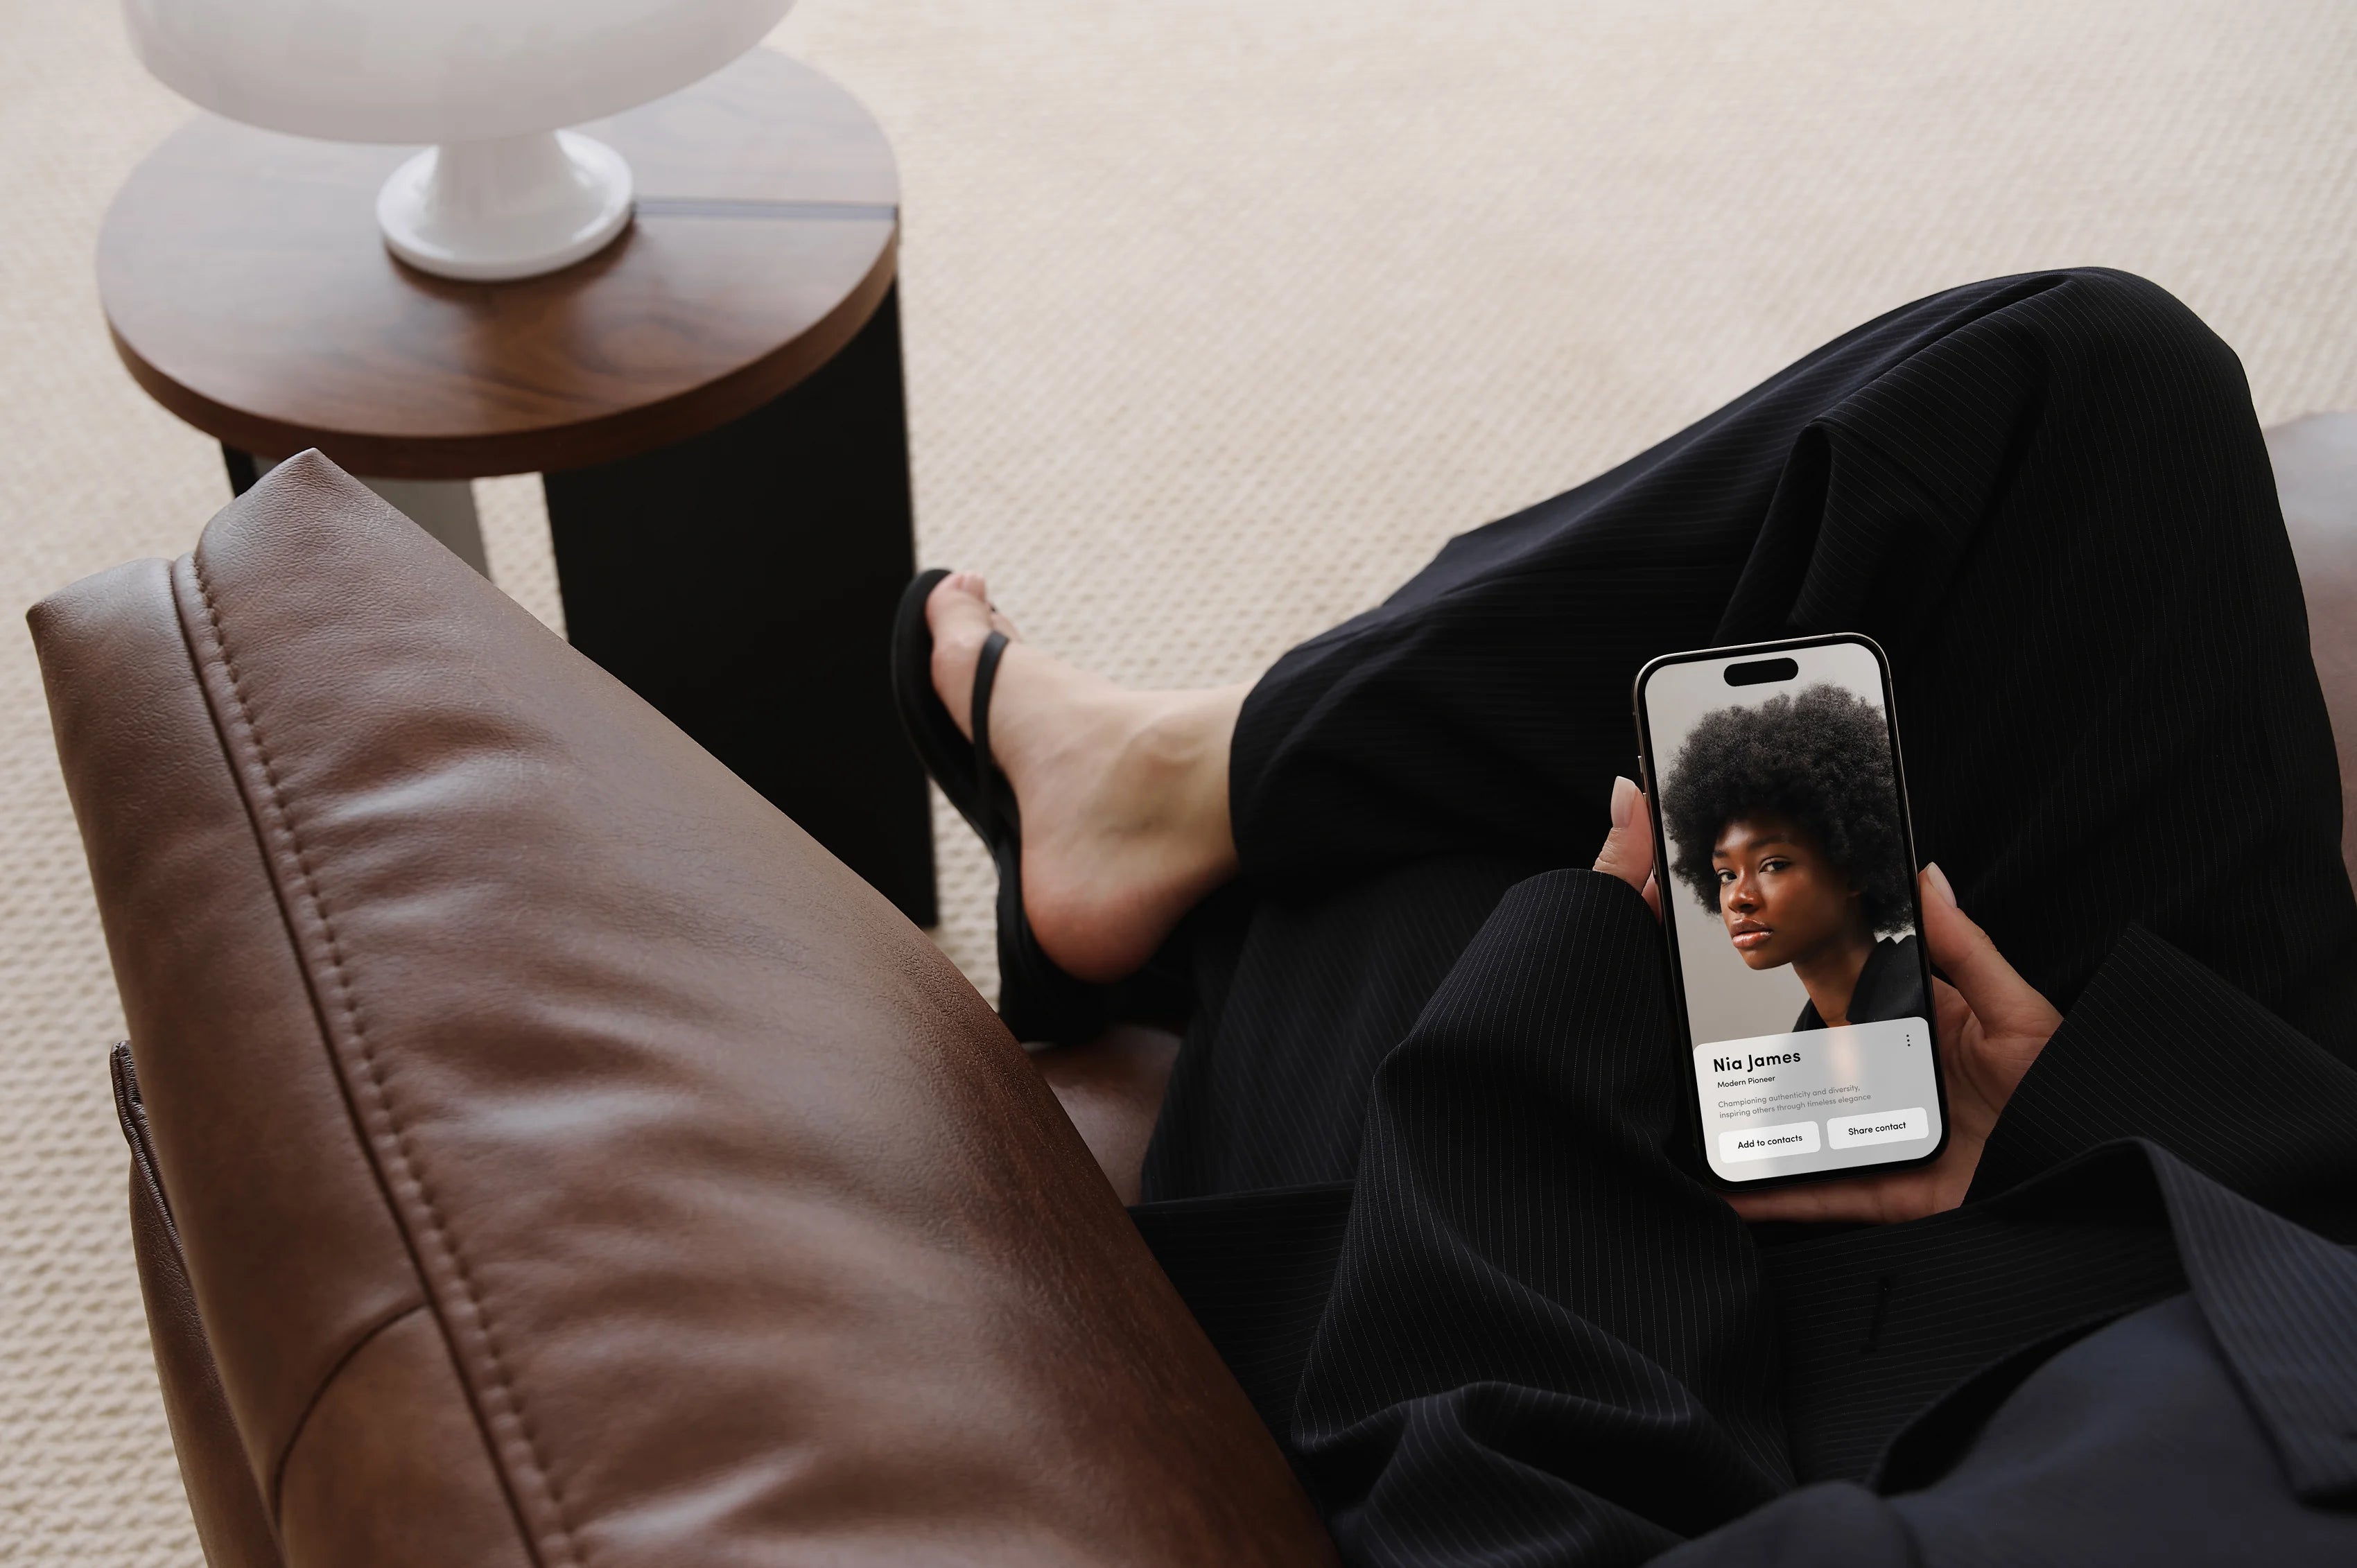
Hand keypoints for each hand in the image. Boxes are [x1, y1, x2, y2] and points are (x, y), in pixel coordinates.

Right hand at [1591, 780, 2060, 1223]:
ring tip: (1702, 1122)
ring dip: (1758, 1133)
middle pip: (1823, 1071)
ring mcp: (1895, 1140)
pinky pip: (1828, 1193)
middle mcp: (1907, 1087)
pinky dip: (1779, 1196)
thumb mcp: (2017, 1010)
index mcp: (1935, 1031)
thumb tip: (1927, 876)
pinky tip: (1736, 1189)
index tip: (1758, 966)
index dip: (1811, 985)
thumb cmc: (2072, 1091)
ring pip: (1811, 1134)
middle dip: (1766, 1066)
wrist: (2095, 1172)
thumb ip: (1964, 948)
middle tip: (1704, 1050)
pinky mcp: (1896, 1193)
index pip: (1861, 1000)